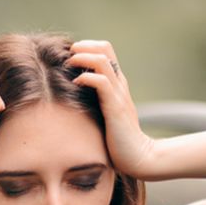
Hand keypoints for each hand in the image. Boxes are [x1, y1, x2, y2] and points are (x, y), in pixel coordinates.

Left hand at [67, 40, 154, 177]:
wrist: (138, 158)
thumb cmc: (118, 141)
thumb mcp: (103, 115)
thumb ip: (93, 103)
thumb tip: (68, 98)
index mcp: (117, 84)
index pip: (105, 51)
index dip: (86, 46)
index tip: (69, 56)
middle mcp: (120, 84)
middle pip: (105, 48)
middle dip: (83, 46)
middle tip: (67, 55)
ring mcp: (119, 94)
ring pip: (102, 60)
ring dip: (81, 58)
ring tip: (68, 65)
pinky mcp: (116, 107)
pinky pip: (102, 82)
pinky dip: (86, 78)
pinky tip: (75, 84)